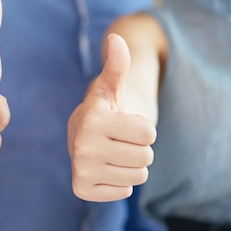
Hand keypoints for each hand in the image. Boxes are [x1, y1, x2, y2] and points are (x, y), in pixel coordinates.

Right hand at [67, 33, 154, 200]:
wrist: (82, 135)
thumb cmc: (106, 110)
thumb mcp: (113, 87)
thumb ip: (117, 64)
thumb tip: (117, 38)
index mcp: (92, 119)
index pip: (149, 134)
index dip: (143, 129)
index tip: (124, 124)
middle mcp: (82, 146)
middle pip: (145, 157)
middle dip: (139, 149)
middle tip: (120, 141)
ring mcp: (81, 169)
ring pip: (137, 176)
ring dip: (131, 166)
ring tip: (114, 154)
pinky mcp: (82, 189)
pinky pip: (124, 192)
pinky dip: (120, 183)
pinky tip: (106, 169)